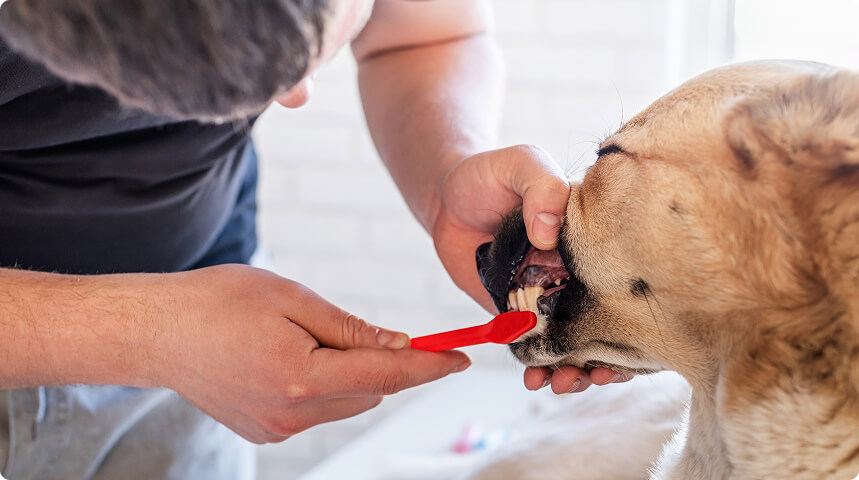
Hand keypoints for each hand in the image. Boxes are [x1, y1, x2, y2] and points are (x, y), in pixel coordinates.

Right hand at [153, 264, 469, 443]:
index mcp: (302, 377)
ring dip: (348, 374)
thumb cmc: (218, 302)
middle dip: (380, 362)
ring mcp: (277, 429)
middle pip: (370, 392)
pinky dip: (320, 385)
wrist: (156, 333)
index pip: (387, 376)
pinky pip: (316, 410)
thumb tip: (397, 347)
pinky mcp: (265, 431)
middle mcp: (292, 414)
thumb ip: (350, 328)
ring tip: (301, 338)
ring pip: (345, 401)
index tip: (462, 358)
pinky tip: (285, 358)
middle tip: (358, 329)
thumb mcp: (290, 299)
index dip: (430, 367)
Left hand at [431, 145, 632, 391]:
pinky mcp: (515, 312)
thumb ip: (540, 187)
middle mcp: (575, 272)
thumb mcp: (520, 163)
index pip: (624, 279)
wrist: (446, 195)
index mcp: (589, 240)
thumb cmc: (490, 173)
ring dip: (574, 369)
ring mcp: (546, 295)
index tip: (632, 339)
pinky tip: (533, 379)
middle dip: (608, 355)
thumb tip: (549, 230)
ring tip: (562, 383)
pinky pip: (532, 345)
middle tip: (596, 374)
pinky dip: (537, 366)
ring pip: (571, 341)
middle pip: (604, 320)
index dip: (633, 312)